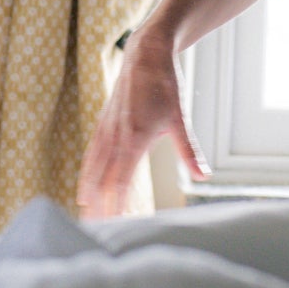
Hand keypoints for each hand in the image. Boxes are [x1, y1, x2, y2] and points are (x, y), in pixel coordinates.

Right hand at [76, 35, 208, 218]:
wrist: (144, 54)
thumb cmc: (164, 85)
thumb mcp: (179, 118)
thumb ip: (189, 151)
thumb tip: (203, 176)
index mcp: (133, 138)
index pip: (120, 180)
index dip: (116, 204)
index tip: (114, 226)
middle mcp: (115, 136)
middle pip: (101, 180)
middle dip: (98, 207)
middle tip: (93, 233)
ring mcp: (106, 130)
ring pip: (92, 169)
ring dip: (89, 194)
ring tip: (85, 218)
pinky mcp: (103, 125)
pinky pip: (91, 156)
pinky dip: (87, 176)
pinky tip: (85, 190)